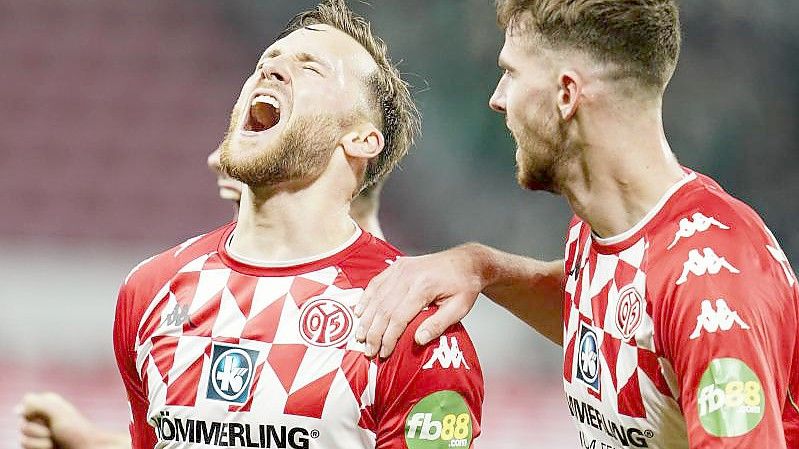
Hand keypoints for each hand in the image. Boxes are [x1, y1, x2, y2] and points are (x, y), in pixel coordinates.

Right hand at [16, 393, 94, 448]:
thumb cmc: (75, 431)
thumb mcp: (58, 412)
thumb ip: (36, 404)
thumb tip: (18, 410)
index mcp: (48, 403)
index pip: (26, 404)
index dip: (34, 414)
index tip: (50, 418)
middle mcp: (42, 416)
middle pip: (22, 424)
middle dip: (38, 430)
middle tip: (54, 432)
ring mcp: (38, 432)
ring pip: (22, 438)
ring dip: (39, 442)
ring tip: (54, 441)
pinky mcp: (36, 445)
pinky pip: (24, 446)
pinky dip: (38, 448)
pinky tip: (50, 447)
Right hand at [354, 244, 485, 357]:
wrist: (467, 261)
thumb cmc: (465, 285)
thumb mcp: (460, 308)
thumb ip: (438, 324)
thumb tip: (418, 340)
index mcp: (424, 286)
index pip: (399, 317)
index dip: (389, 338)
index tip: (384, 353)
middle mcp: (408, 275)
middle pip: (383, 308)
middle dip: (374, 333)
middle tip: (369, 350)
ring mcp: (400, 268)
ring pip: (376, 297)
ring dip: (366, 319)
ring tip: (360, 336)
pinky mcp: (397, 266)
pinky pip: (376, 283)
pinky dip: (366, 298)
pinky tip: (359, 312)